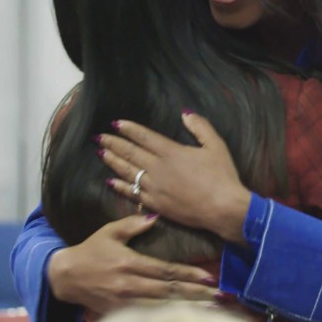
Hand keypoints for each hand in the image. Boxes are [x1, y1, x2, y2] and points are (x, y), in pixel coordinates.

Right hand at [47, 214, 218, 315]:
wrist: (64, 276)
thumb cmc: (90, 251)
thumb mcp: (109, 232)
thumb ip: (132, 224)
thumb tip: (155, 217)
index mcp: (128, 263)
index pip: (165, 271)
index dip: (189, 274)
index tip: (209, 277)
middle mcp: (128, 284)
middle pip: (168, 291)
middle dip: (196, 294)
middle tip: (220, 296)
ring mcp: (124, 302)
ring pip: (161, 308)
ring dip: (187, 310)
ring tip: (211, 311)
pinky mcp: (119, 314)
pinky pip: (148, 318)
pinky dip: (168, 319)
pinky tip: (186, 321)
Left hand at [96, 111, 251, 243]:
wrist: (223, 209)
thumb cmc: (222, 176)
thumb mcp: (216, 145)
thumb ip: (200, 127)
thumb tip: (185, 113)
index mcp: (171, 152)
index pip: (144, 136)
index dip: (128, 129)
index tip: (115, 123)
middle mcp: (158, 168)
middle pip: (130, 152)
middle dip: (113, 143)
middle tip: (99, 137)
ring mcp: (154, 187)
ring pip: (127, 171)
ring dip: (112, 161)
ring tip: (101, 153)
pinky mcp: (156, 204)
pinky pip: (132, 193)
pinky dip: (120, 186)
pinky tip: (110, 181)